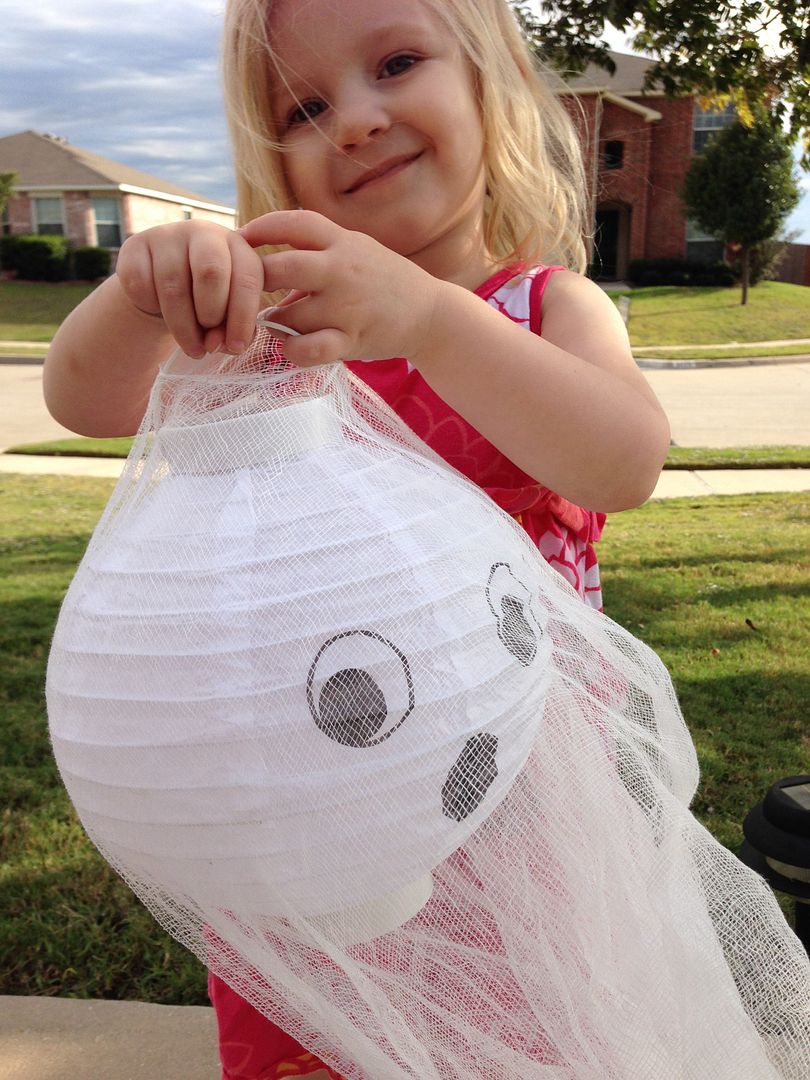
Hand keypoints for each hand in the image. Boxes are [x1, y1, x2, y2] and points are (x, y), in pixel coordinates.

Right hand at [115, 220, 264, 357]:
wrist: (161, 287)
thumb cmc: (205, 303)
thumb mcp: (227, 314)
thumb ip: (231, 329)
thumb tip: (218, 343)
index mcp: (237, 246)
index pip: (247, 276)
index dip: (243, 316)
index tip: (236, 346)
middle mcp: (204, 233)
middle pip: (211, 274)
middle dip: (211, 315)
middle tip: (209, 341)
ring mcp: (167, 235)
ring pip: (174, 288)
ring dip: (184, 328)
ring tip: (191, 347)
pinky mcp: (135, 245)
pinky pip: (142, 286)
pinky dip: (152, 308)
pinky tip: (159, 311)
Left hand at [240, 210, 442, 366]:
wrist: (432, 315)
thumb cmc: (385, 282)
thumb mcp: (355, 251)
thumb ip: (314, 253)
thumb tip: (264, 265)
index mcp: (342, 242)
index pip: (294, 223)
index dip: (261, 228)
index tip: (240, 238)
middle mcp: (343, 270)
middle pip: (280, 268)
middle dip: (256, 281)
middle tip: (247, 292)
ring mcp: (347, 306)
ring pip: (288, 316)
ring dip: (272, 322)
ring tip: (274, 324)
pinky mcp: (352, 339)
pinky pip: (308, 349)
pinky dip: (292, 350)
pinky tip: (292, 347)